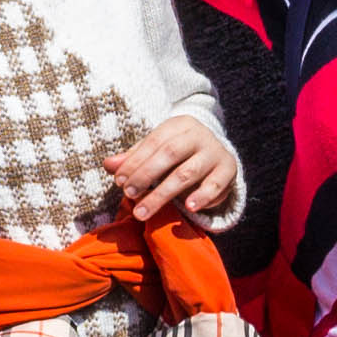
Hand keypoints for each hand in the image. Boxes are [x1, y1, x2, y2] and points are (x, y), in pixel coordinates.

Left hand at [106, 113, 239, 226]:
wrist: (217, 155)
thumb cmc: (179, 155)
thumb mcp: (156, 152)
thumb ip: (133, 159)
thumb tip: (108, 165)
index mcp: (179, 124)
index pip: (154, 142)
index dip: (134, 162)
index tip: (119, 181)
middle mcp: (199, 134)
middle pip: (170, 154)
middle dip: (145, 176)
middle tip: (128, 194)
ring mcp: (215, 151)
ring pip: (187, 172)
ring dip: (163, 194)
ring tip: (143, 211)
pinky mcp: (229, 169)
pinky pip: (215, 184)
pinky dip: (202, 196)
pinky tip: (189, 207)